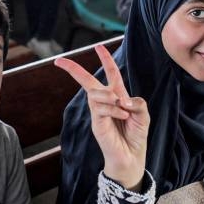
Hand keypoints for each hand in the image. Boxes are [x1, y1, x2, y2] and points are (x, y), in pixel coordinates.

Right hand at [54, 44, 149, 189]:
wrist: (131, 157)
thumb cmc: (136, 136)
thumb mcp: (143, 115)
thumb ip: (137, 102)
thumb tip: (122, 98)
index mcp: (118, 96)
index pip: (110, 73)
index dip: (105, 59)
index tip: (99, 46)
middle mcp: (106, 102)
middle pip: (88, 81)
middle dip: (74, 70)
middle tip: (59, 61)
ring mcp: (99, 113)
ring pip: (96, 94)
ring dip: (111, 97)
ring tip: (124, 109)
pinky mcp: (96, 123)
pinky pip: (100, 108)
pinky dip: (113, 109)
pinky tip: (123, 116)